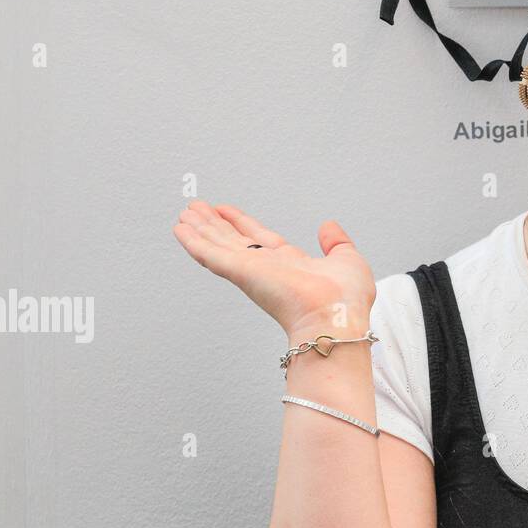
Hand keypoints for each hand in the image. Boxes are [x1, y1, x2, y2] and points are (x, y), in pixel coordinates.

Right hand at [172, 201, 375, 336]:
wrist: (335, 319)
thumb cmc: (345, 301)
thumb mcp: (347, 259)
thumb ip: (336, 242)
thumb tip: (328, 226)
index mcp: (291, 265)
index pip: (260, 240)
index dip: (242, 223)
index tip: (225, 210)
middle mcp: (268, 268)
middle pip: (234, 240)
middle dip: (215, 224)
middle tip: (195, 209)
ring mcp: (252, 271)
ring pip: (219, 245)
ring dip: (200, 229)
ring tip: (184, 213)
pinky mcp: (241, 273)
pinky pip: (212, 254)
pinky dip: (194, 241)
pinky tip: (181, 230)